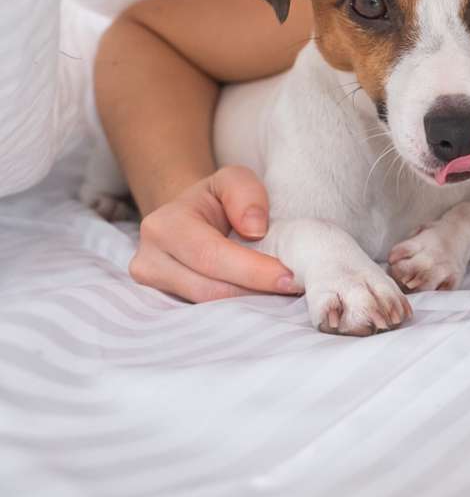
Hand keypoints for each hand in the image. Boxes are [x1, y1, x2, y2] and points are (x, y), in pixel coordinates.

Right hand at [129, 165, 301, 301]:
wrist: (188, 219)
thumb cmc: (215, 200)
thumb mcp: (233, 180)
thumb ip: (246, 193)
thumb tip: (255, 229)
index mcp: (165, 225)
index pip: (212, 256)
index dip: (253, 270)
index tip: (289, 276)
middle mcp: (149, 260)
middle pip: (209, 289)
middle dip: (255, 292)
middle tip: (293, 288)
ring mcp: (152, 289)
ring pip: (207, 307)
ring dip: (248, 305)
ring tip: (279, 295)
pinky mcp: (163, 306)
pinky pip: (203, 316)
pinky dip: (235, 311)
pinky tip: (259, 303)